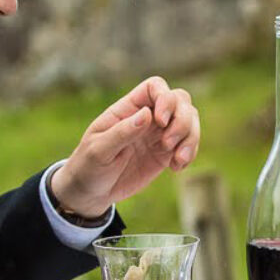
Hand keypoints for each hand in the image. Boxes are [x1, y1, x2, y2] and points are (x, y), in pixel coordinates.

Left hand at [51, 76, 200, 216]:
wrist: (91, 192)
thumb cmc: (88, 166)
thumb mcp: (98, 150)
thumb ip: (122, 132)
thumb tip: (146, 113)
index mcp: (127, 109)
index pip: (155, 87)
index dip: (165, 98)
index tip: (160, 121)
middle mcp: (147, 117)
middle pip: (180, 100)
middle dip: (182, 120)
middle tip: (167, 144)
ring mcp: (159, 134)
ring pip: (190, 121)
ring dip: (190, 138)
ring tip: (177, 160)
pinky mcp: (167, 153)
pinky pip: (189, 144)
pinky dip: (190, 154)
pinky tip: (176, 168)